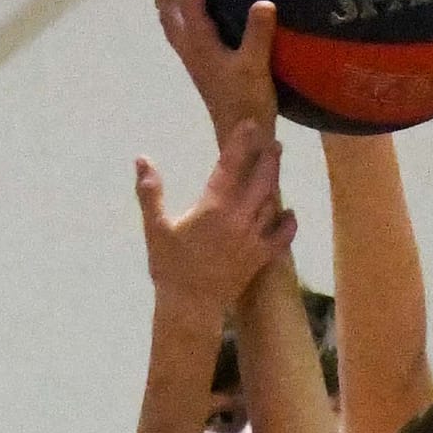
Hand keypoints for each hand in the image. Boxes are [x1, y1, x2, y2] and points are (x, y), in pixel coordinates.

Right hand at [136, 126, 295, 317]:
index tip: (250, 125)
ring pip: (271, 204)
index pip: (231, 166)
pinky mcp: (259, 258)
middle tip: (274, 143)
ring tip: (277, 167)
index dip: (242, 142)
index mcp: (214, 207)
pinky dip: (288, 225)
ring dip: (275, 183)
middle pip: (261, 181)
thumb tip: (142, 159)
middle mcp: (239, 219)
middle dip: (269, 159)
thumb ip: (151, 192)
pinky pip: (281, 238)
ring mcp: (253, 239)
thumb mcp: (155, 228)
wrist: (190, 307)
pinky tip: (290, 214)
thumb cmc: (170, 267)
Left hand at [155, 0, 279, 141]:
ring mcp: (190, 52)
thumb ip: (258, 35)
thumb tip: (263, 3)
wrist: (240, 139)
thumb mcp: (257, 69)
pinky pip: (178, 21)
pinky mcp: (198, 59)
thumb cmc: (249, 106)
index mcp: (199, 39)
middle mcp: (188, 42)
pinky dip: (178, 0)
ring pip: (168, 10)